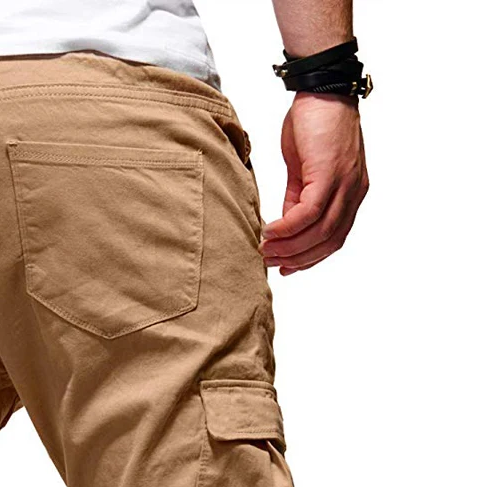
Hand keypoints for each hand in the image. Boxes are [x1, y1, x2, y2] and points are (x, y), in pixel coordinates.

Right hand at [261, 93, 368, 275]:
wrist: (323, 87)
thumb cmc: (315, 120)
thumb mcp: (305, 166)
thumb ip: (299, 196)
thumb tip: (287, 222)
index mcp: (351, 191)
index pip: (334, 237)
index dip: (310, 258)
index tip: (287, 267)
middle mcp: (354, 191)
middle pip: (328, 242)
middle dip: (298, 258)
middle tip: (271, 262)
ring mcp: (345, 184)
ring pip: (319, 233)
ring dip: (290, 247)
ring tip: (266, 250)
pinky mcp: (330, 174)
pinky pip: (308, 214)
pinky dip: (287, 228)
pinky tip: (270, 232)